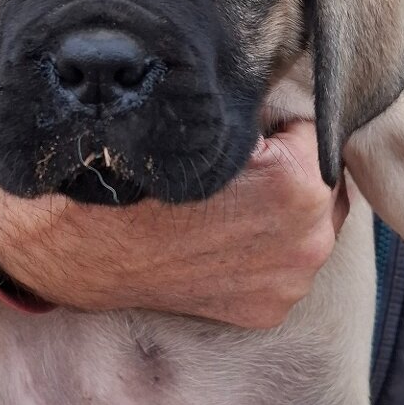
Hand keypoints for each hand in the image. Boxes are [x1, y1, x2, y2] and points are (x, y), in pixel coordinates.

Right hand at [0, 119, 347, 328]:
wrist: (83, 248)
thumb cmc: (136, 177)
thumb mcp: (201, 124)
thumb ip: (257, 111)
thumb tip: (288, 94)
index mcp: (298, 185)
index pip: (314, 131)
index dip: (276, 126)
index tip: (244, 133)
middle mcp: (308, 240)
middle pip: (321, 182)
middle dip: (291, 170)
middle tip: (240, 169)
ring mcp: (290, 282)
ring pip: (307, 227)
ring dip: (282, 213)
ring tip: (230, 205)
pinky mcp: (268, 310)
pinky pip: (282, 266)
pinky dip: (262, 253)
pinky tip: (223, 240)